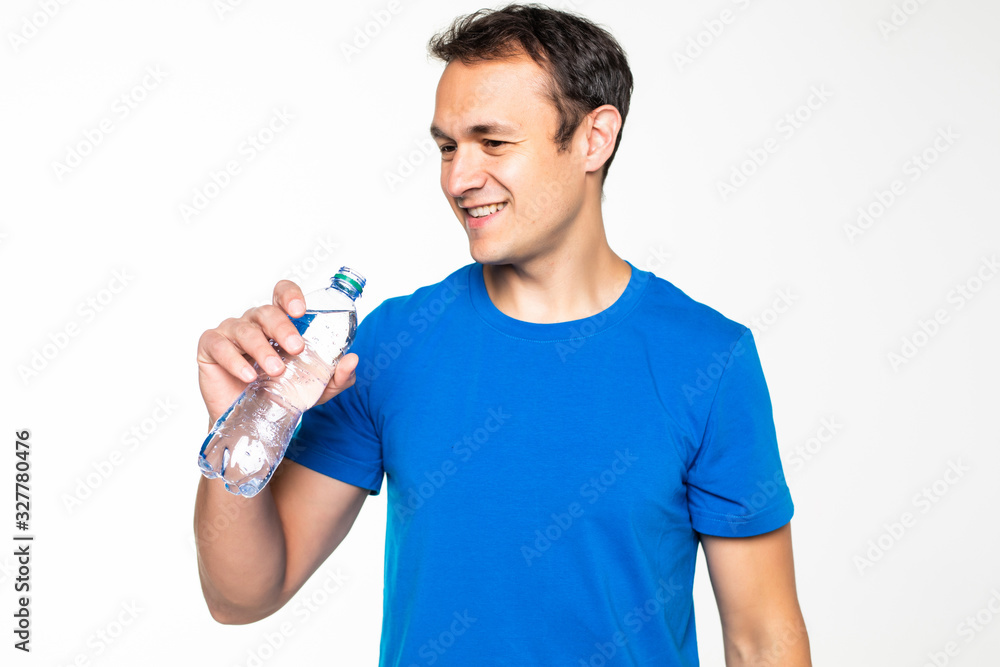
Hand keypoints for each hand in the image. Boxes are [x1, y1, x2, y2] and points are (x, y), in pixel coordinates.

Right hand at [196, 279, 358, 426]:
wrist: (252, 424)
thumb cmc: (281, 395)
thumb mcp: (316, 389)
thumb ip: (337, 376)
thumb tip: (352, 360)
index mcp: (279, 323)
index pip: (282, 294)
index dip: (290, 295)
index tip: (301, 310)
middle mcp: (254, 323)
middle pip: (266, 312)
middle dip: (282, 328)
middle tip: (296, 348)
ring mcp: (230, 333)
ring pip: (245, 329)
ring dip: (262, 348)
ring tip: (276, 370)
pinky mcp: (210, 348)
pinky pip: (219, 345)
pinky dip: (234, 360)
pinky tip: (249, 375)